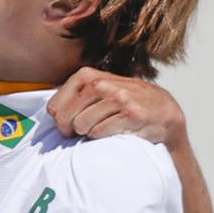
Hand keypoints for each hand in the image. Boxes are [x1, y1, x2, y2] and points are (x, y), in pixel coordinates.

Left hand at [48, 67, 187, 149]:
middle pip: (66, 117)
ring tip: (100, 129)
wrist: (163, 111)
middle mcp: (101, 83)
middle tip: (80, 132)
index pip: (55, 105)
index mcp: (87, 75)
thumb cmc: (125, 101)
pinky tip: (113, 131)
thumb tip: (50, 112)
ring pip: (82, 125)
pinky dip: (102, 137)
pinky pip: (101, 133)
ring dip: (88, 133)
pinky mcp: (130, 114)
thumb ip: (76, 94)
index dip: (58, 119)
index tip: (67, 125)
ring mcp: (117, 98)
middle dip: (69, 130)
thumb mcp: (100, 88)